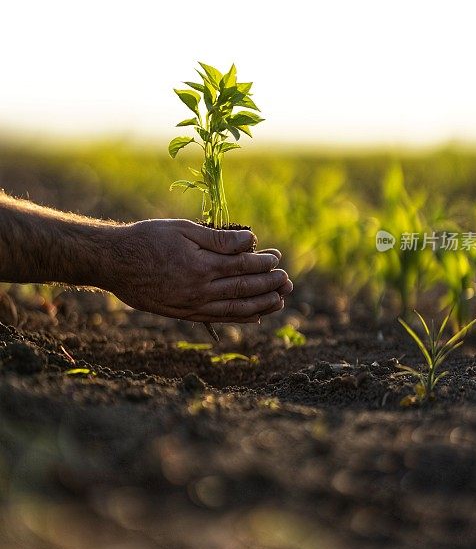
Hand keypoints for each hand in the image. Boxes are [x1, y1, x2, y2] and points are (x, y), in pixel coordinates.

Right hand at [105, 219, 291, 322]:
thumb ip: (218, 239)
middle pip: (244, 289)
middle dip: (269, 285)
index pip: (243, 266)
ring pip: (235, 308)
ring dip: (261, 305)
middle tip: (287, 282)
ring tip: (280, 301)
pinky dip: (239, 318)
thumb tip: (251, 241)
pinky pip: (218, 318)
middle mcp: (200, 290)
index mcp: (202, 265)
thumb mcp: (183, 229)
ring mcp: (192, 305)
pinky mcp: (183, 314)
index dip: (263, 263)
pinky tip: (254, 316)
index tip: (276, 257)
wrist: (114, 262)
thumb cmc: (147, 239)